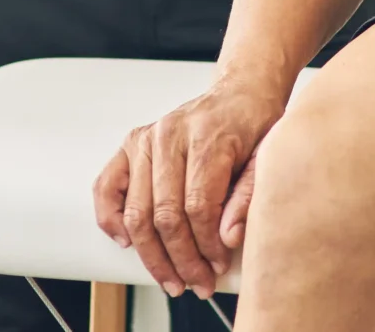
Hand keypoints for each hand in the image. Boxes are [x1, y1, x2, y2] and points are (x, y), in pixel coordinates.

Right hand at [92, 77, 287, 298]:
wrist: (240, 90)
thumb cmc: (254, 123)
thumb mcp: (267, 156)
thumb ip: (247, 197)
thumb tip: (228, 238)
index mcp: (206, 137)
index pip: (198, 206)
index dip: (207, 245)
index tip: (217, 264)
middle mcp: (169, 135)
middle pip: (165, 215)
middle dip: (181, 259)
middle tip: (197, 282)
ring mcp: (146, 139)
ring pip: (137, 211)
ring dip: (151, 254)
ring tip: (170, 278)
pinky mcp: (132, 144)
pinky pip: (107, 186)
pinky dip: (111, 219)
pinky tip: (127, 242)